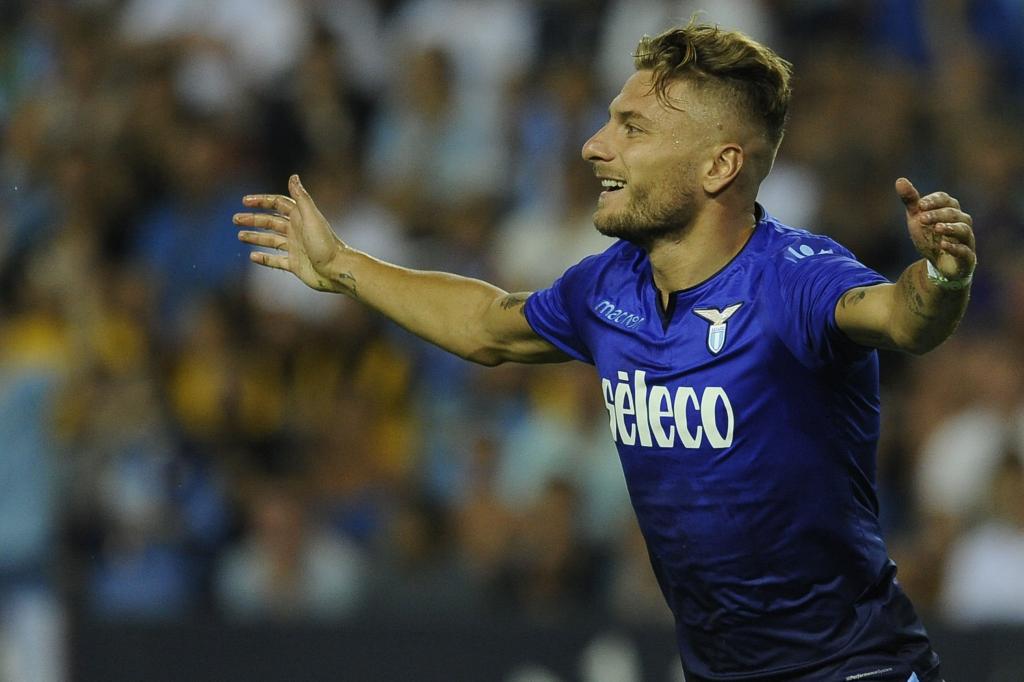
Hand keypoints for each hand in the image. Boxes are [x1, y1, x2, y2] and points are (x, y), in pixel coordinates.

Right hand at [234, 174, 350, 292]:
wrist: (337, 270)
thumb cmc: (325, 243)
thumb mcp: (312, 217)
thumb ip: (301, 198)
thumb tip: (293, 176)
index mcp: (300, 217)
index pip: (277, 204)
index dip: (262, 201)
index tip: (244, 201)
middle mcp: (296, 231)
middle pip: (270, 222)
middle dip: (253, 219)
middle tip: (235, 219)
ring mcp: (295, 248)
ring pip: (270, 240)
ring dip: (255, 237)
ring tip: (240, 236)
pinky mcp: (295, 265)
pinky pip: (276, 260)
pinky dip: (264, 258)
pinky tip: (252, 257)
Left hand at [895, 177, 975, 280]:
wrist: (937, 265)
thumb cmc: (929, 237)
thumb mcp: (917, 218)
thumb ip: (911, 201)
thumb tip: (900, 180)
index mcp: (950, 210)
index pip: (945, 200)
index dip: (934, 201)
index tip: (920, 205)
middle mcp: (962, 222)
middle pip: (953, 213)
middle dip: (938, 214)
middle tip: (922, 218)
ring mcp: (966, 240)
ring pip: (963, 230)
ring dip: (951, 228)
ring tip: (937, 228)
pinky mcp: (967, 257)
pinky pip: (966, 251)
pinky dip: (955, 248)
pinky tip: (944, 246)